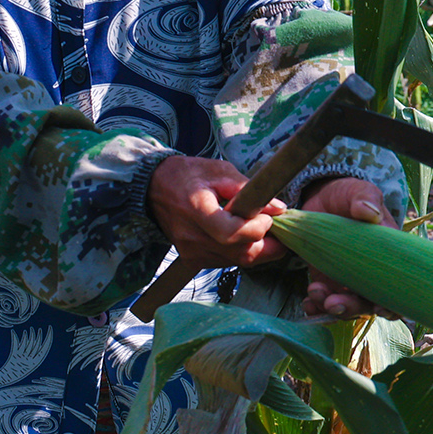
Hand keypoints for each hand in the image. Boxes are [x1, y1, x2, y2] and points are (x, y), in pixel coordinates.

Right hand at [147, 155, 289, 272]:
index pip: (232, 233)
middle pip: (241, 253)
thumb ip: (248, 190)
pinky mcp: (193, 261)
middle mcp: (193, 237)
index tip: (267, 216)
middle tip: (276, 226)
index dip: (257, 228)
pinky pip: (228, 262)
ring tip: (259, 228)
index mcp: (197, 209)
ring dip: (256, 248)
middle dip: (268, 243)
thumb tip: (278, 208)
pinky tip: (241, 236)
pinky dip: (241, 251)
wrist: (154, 189)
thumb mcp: (219, 171)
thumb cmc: (188, 175)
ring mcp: (192, 253)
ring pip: (238, 261)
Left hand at [294, 176, 397, 319]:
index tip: (379, 308)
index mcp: (389, 256)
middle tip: (333, 303)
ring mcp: (349, 279)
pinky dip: (316, 307)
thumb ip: (365, 199)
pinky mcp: (328, 280)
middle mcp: (372, 273)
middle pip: (369, 303)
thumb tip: (369, 212)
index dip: (393, 304)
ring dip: (332, 307)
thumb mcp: (359, 192)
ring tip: (315, 293)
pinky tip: (307, 304)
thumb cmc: (349, 196)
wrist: (322, 199)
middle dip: (353, 308)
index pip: (399, 287)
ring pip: (347, 305)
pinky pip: (324, 302)